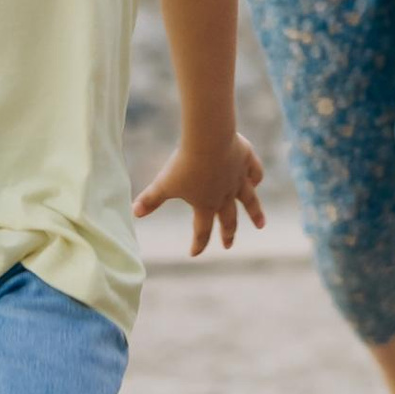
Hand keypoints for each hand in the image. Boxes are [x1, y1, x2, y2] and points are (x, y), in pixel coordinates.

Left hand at [132, 133, 266, 254]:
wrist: (208, 140)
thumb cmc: (184, 164)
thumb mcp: (163, 183)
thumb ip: (150, 199)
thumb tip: (134, 213)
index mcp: (205, 204)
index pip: (202, 230)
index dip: (198, 243)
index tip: (194, 253)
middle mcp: (225, 195)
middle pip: (228, 220)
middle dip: (228, 234)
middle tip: (228, 245)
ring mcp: (238, 179)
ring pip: (249, 200)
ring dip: (255, 214)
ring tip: (261, 225)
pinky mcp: (246, 161)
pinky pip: (254, 173)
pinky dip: (255, 178)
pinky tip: (255, 180)